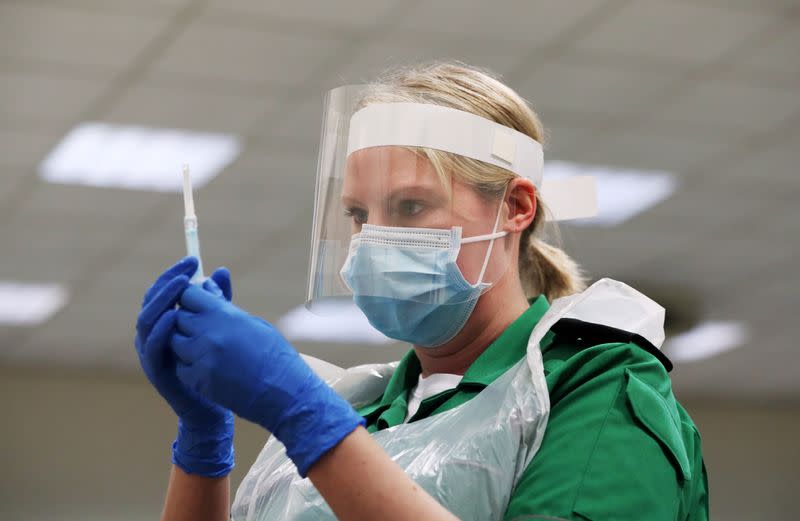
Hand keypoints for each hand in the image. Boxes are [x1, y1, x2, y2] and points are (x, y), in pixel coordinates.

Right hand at [134, 257, 234, 476]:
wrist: (215, 406)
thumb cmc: (216, 365)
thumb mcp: (218, 326)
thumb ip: (217, 300)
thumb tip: (221, 270)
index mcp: (165, 322)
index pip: (162, 291)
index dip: (174, 274)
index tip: (193, 260)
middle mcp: (153, 335)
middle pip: (151, 301)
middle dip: (169, 281)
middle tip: (188, 268)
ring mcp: (152, 354)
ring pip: (146, 320)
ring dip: (163, 300)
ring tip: (181, 286)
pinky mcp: (156, 371)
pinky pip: (152, 348)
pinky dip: (161, 330)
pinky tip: (174, 316)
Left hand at [170, 286, 364, 475]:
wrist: (286, 393)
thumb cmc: (276, 356)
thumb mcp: (254, 324)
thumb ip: (224, 307)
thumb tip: (207, 286)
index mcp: (224, 315)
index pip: (188, 295)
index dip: (190, 297)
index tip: (196, 303)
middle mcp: (208, 334)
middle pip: (177, 318)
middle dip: (185, 319)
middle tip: (200, 327)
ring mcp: (201, 359)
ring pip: (174, 343)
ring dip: (184, 342)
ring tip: (203, 347)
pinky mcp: (198, 381)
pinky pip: (179, 367)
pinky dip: (187, 364)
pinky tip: (204, 365)